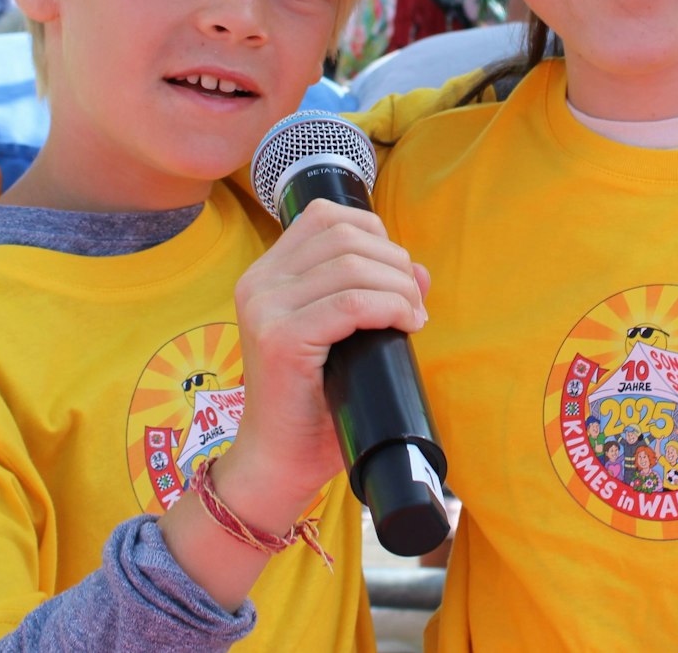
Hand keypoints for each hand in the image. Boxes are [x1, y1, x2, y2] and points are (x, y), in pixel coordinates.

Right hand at [221, 200, 430, 523]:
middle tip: (415, 304)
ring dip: (399, 287)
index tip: (397, 275)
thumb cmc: (315, 403)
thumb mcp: (342, 337)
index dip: (375, 234)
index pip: (326, 215)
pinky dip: (390, 308)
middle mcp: (258, 283)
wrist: (279, 461)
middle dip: (395, 263)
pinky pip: (351, 303)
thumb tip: (419, 270)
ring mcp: (264, 309)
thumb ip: (371, 296)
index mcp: (265, 274)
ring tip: (413, 318)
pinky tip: (405, 326)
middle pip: (345, 235)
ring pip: (352, 265)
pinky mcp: (280, 339)